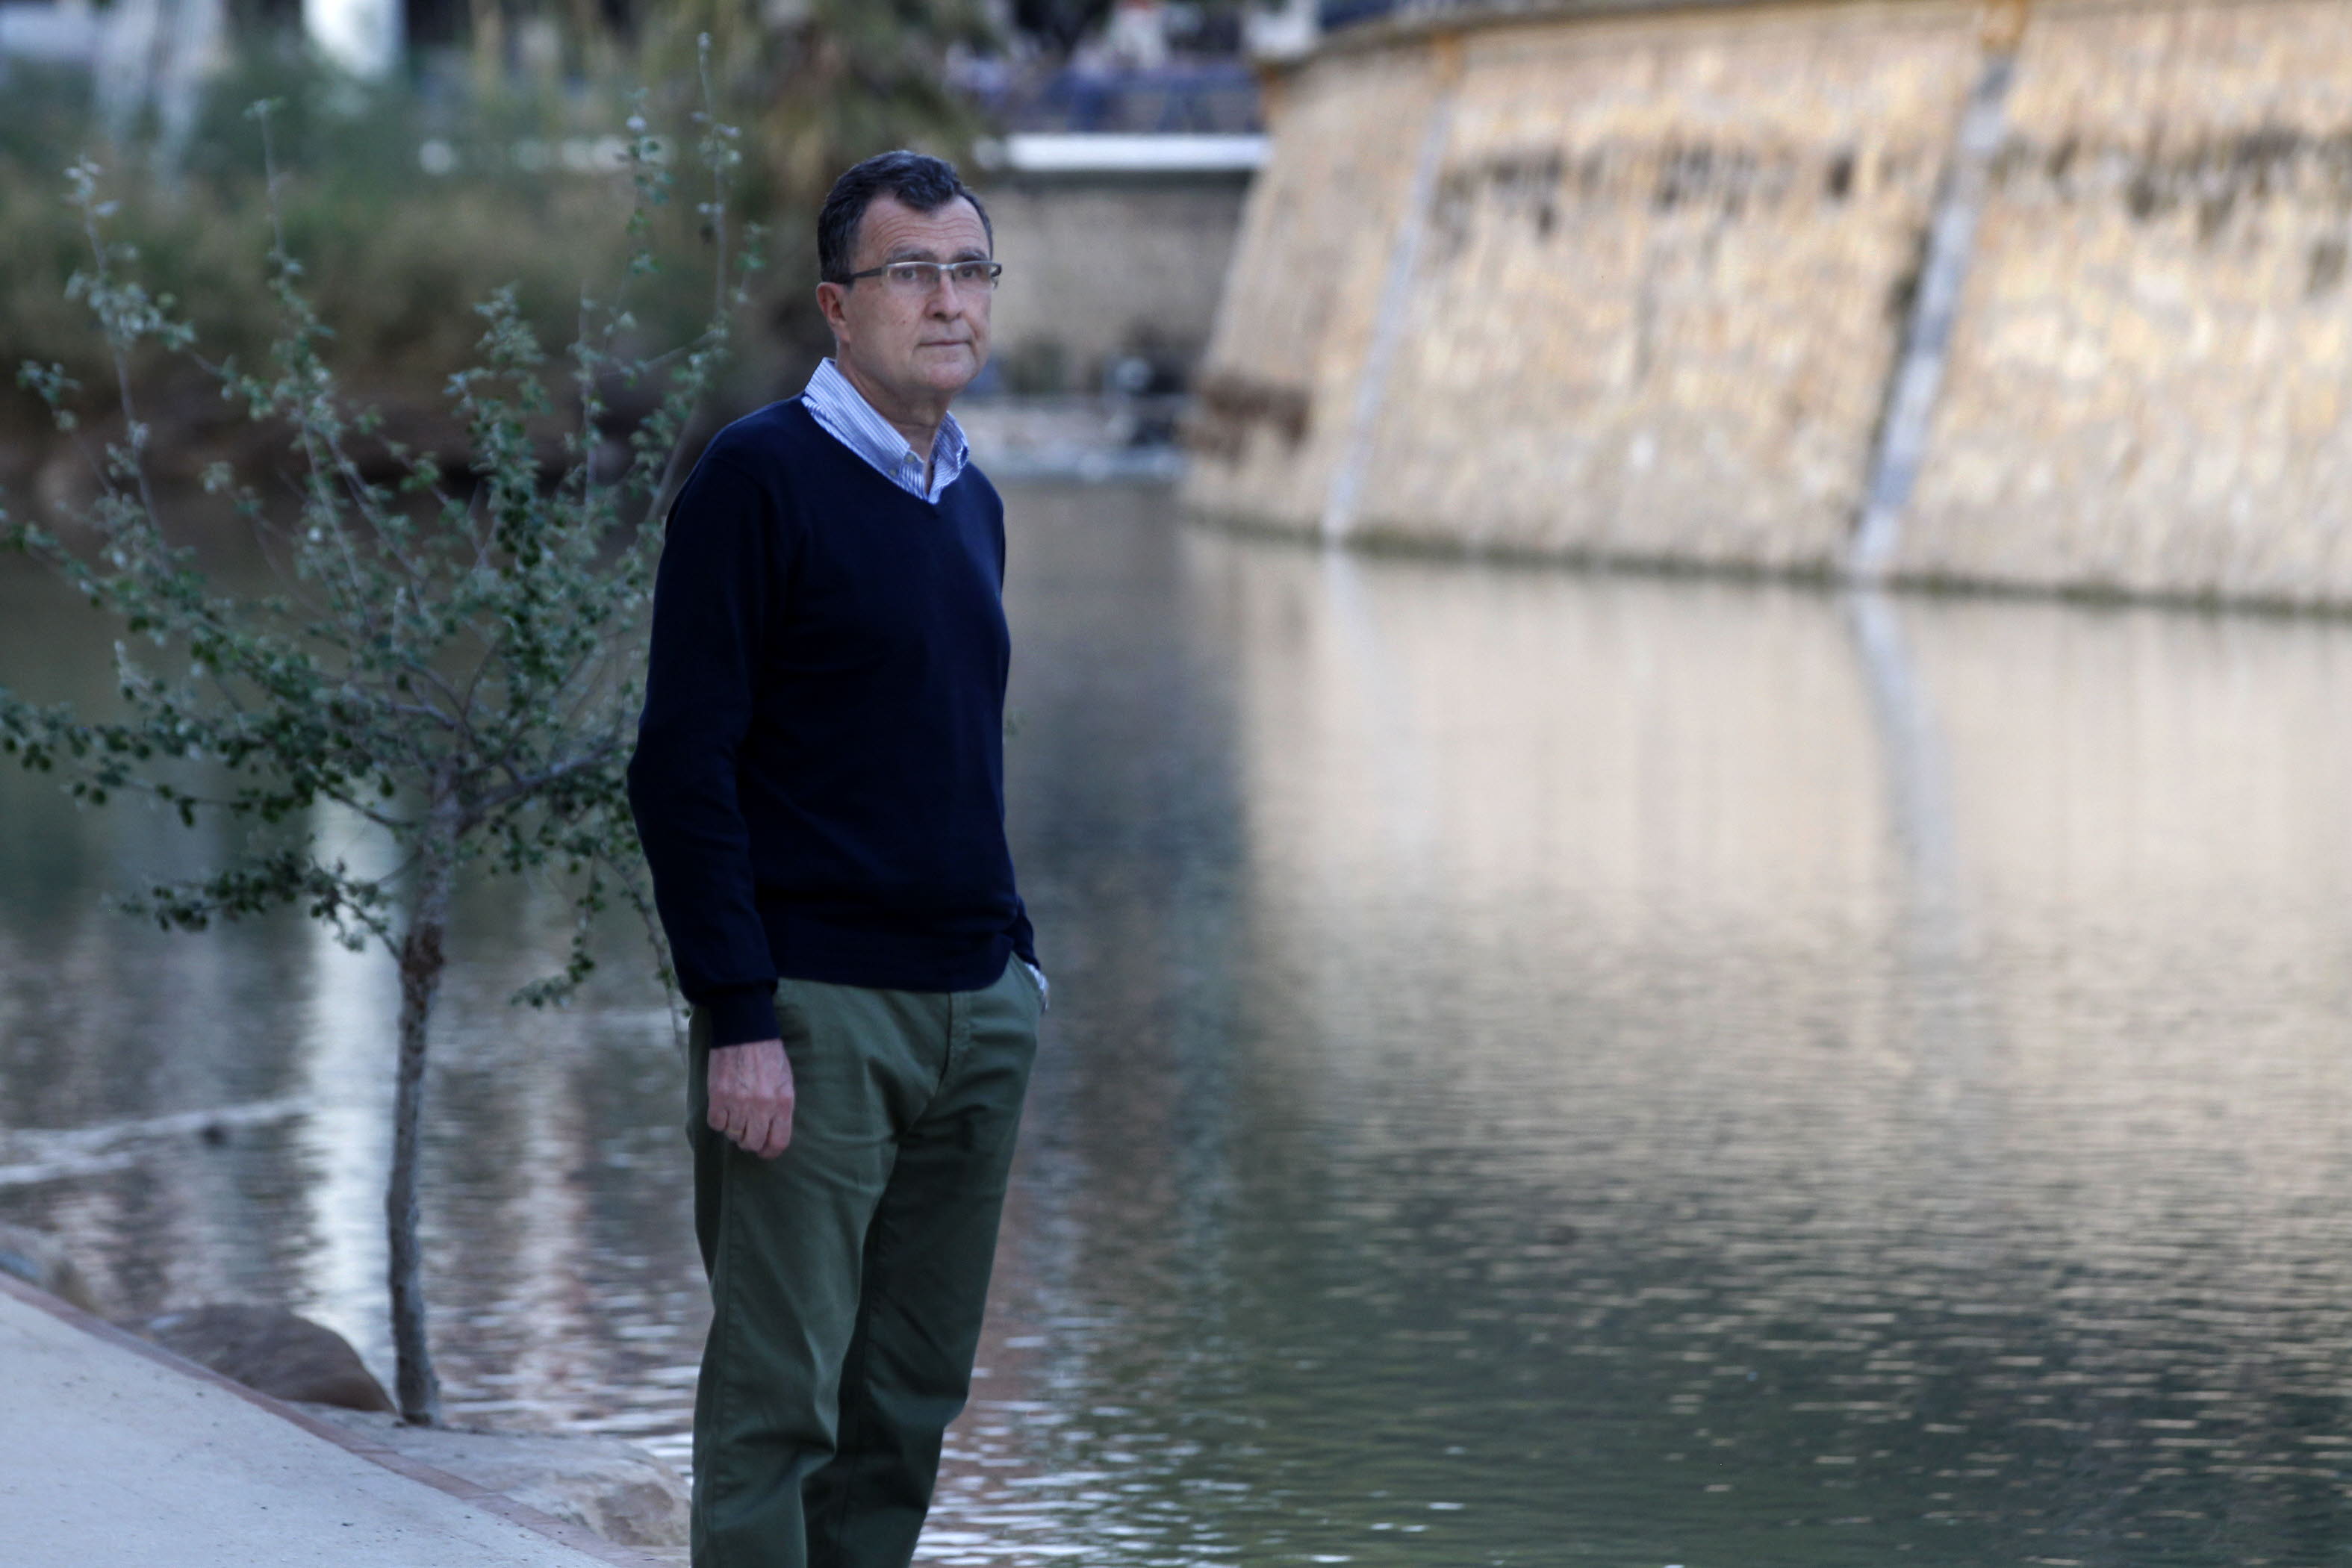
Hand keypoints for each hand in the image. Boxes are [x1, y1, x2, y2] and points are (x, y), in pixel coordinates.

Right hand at [707, 1038, 794, 1157]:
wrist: (746, 1031)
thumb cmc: (768, 1055)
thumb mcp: (785, 1081)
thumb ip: (781, 1107)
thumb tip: (772, 1132)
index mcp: (783, 1102)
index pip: (778, 1142)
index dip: (770, 1152)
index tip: (764, 1151)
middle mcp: (762, 1106)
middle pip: (753, 1143)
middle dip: (749, 1142)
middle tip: (746, 1133)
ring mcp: (739, 1102)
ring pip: (733, 1135)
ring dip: (733, 1129)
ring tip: (735, 1114)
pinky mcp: (719, 1096)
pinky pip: (716, 1124)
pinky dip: (718, 1120)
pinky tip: (723, 1109)